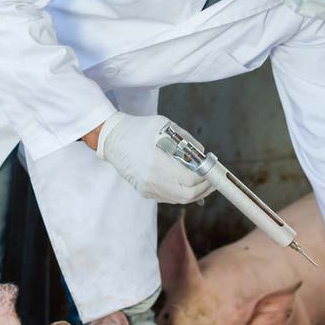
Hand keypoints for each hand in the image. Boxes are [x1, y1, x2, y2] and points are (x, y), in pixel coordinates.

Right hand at [95, 112, 213, 203]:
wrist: (112, 139)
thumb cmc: (138, 129)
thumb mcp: (165, 126)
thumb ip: (187, 140)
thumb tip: (203, 155)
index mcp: (156, 163)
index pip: (190, 179)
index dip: (206, 177)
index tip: (212, 169)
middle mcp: (151, 180)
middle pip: (188, 195)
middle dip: (205, 188)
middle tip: (212, 178)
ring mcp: (147, 188)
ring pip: (180, 199)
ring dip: (195, 192)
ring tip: (203, 180)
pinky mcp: (145, 192)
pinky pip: (170, 197)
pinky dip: (182, 192)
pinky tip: (187, 182)